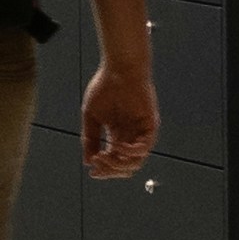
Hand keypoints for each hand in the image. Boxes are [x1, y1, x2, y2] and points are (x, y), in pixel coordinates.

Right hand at [79, 62, 158, 180]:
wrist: (119, 68)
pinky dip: (131, 152)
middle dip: (110, 170)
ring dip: (119, 164)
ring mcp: (141, 131)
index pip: (114, 160)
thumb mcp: (91, 116)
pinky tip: (117, 146)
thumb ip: (90, 139)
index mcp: (118, 134)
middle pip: (126, 166)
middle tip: (97, 164)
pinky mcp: (150, 125)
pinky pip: (145, 147)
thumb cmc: (105, 87)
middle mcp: (131, 136)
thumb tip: (88, 161)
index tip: (92, 171)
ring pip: (136, 161)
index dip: (104, 169)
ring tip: (105, 156)